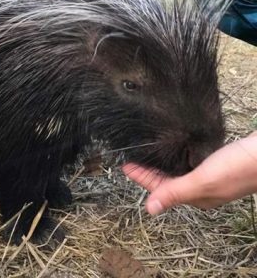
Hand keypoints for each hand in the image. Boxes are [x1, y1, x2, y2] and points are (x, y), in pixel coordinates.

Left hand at [122, 131, 256, 213]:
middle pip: (168, 182)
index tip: (125, 166)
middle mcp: (202, 189)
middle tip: (132, 159)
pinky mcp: (218, 163)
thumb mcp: (203, 180)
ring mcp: (211, 177)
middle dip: (149, 173)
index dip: (142, 178)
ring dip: (162, 166)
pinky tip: (176, 151)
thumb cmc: (237, 168)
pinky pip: (190, 164)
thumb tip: (149, 209)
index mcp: (197, 197)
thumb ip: (176, 192)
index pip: (161, 188)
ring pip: (179, 173)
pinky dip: (178, 159)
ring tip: (148, 156)